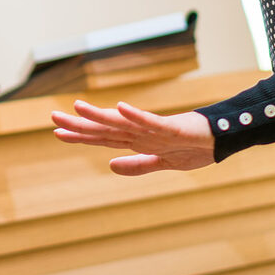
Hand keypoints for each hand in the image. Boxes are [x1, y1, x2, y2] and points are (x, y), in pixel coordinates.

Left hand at [51, 99, 214, 175]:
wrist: (222, 140)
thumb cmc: (194, 147)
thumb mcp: (162, 163)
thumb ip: (137, 165)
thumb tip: (110, 167)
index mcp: (137, 141)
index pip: (102, 139)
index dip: (80, 136)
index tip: (57, 133)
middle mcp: (140, 132)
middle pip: (105, 129)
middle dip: (79, 124)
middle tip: (53, 117)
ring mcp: (154, 129)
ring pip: (122, 123)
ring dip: (100, 115)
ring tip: (77, 107)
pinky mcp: (171, 127)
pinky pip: (150, 121)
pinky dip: (135, 115)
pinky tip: (120, 107)